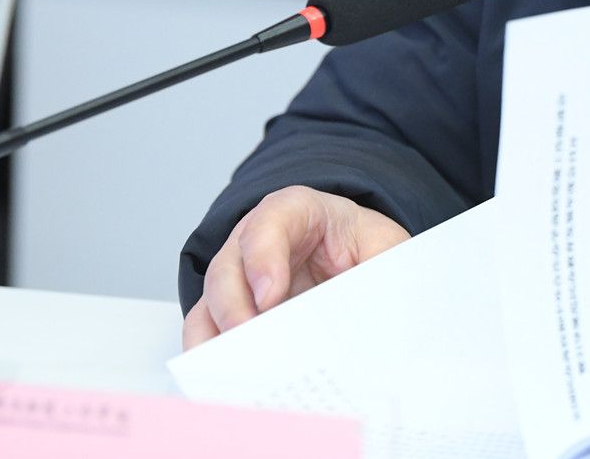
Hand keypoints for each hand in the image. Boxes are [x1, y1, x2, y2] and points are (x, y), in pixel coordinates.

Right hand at [181, 185, 408, 347]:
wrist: (353, 251)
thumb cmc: (360, 242)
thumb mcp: (384, 243)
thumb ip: (382, 265)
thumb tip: (379, 309)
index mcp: (295, 212)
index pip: (269, 223)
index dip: (263, 258)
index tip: (271, 295)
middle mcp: (254, 240)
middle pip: (227, 268)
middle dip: (234, 307)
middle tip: (249, 338)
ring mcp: (237, 276)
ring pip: (210, 302)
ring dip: (218, 336)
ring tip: (236, 368)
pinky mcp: (230, 310)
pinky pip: (206, 331)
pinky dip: (211, 354)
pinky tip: (225, 378)